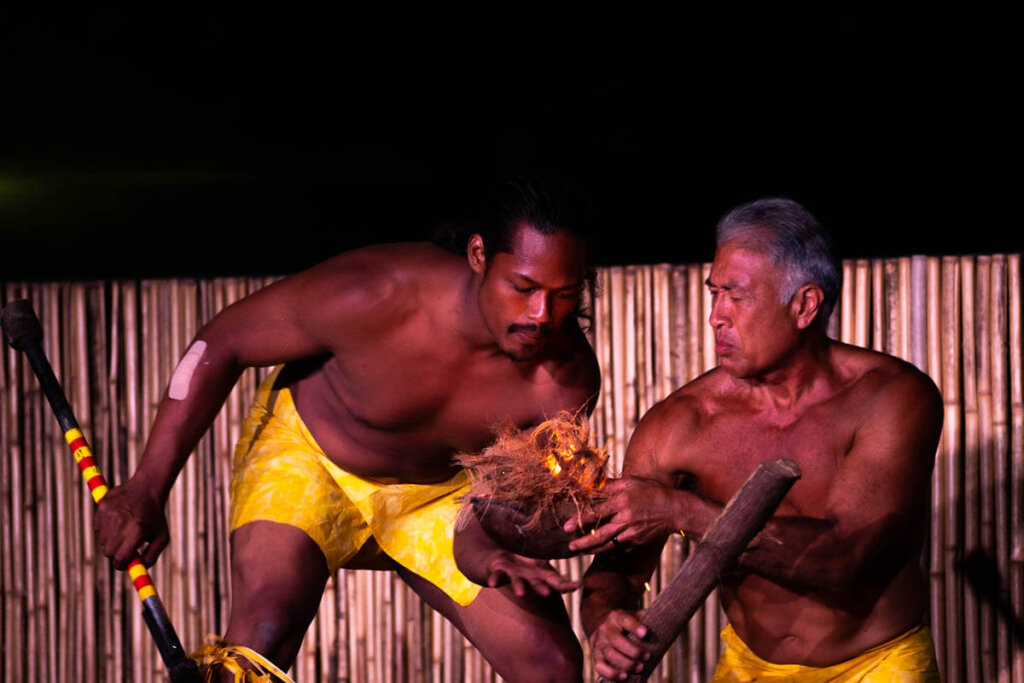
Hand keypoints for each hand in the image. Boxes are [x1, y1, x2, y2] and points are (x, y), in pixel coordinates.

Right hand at [93, 477, 168, 568]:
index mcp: (137, 531)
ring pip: (102, 540)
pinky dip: (105, 527)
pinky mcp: (102, 507)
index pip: (120, 559)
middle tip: (125, 545)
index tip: (124, 564)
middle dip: (116, 553)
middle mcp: (122, 523)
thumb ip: (152, 556)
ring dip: (111, 539)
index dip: (121, 565)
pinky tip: (117, 518)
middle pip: (109, 552)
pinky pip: (97, 528)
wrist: (147, 487)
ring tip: (124, 528)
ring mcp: (110, 514)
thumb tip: (138, 570)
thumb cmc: (155, 516)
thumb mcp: (162, 536)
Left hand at [482, 552, 579, 596]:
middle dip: (541, 589)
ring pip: (518, 583)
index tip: (578, 585)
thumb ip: (555, 552)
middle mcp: (530, 579)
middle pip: (537, 585)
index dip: (567, 585)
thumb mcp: (542, 555)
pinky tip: (492, 583)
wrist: (501, 556)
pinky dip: (495, 579)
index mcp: (542, 574)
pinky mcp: (499, 572)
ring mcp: (515, 576)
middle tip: (547, 593)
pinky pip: (497, 577)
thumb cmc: (526, 557)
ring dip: (519, 588)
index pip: (557, 582)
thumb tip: (576, 542)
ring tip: (521, 593)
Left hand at [565, 476, 680, 553]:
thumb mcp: (632, 481)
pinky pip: (618, 546)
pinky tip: (597, 550)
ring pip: (608, 544)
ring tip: (578, 551)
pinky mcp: (636, 540)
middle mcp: (625, 519)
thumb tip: (596, 486)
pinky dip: (607, 549)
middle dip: (583, 542)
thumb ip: (612, 485)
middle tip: (570, 546)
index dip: (580, 520)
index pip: (596, 513)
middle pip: (600, 535)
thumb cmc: (653, 491)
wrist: (675, 510)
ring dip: (592, 549)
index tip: (566, 526)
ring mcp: (631, 532)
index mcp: (622, 502)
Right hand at [589, 609, 650, 679]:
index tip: (645, 633)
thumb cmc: (624, 625)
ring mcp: (600, 643)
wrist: (602, 627)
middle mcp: (606, 629)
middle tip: (647, 657)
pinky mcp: (596, 657)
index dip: (634, 627)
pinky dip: (612, 673)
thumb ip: (646, 618)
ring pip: (610, 655)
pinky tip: (624, 676)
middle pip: (617, 641)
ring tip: (640, 668)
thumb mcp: (633, 616)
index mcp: (616, 617)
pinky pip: (600, 667)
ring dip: (626, 664)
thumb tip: (664, 621)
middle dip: (634, 651)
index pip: (625, 620)